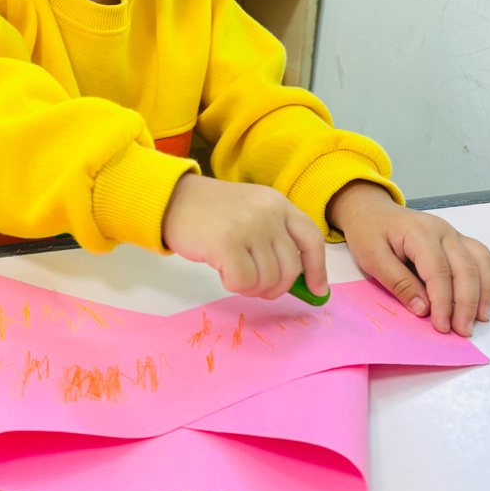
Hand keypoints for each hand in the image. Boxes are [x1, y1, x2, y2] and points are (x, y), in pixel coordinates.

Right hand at [162, 173, 327, 299]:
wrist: (171, 200)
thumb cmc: (210, 212)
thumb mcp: (251, 212)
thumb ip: (275, 238)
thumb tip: (302, 281)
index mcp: (278, 203)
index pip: (311, 239)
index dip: (318, 269)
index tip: (318, 291)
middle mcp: (268, 212)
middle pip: (291, 268)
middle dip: (275, 288)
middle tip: (255, 287)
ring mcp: (249, 226)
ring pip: (268, 280)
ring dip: (251, 288)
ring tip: (233, 274)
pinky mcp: (227, 243)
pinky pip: (244, 283)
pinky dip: (234, 285)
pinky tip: (222, 271)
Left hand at [327, 181, 489, 335]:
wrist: (370, 209)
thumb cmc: (368, 231)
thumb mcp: (372, 258)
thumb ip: (398, 282)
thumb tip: (422, 309)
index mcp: (419, 233)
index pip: (438, 272)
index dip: (443, 302)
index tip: (442, 326)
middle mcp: (442, 231)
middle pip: (465, 269)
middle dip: (466, 303)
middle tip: (463, 331)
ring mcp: (452, 233)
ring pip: (479, 262)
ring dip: (483, 291)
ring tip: (481, 317)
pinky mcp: (455, 239)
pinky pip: (480, 254)